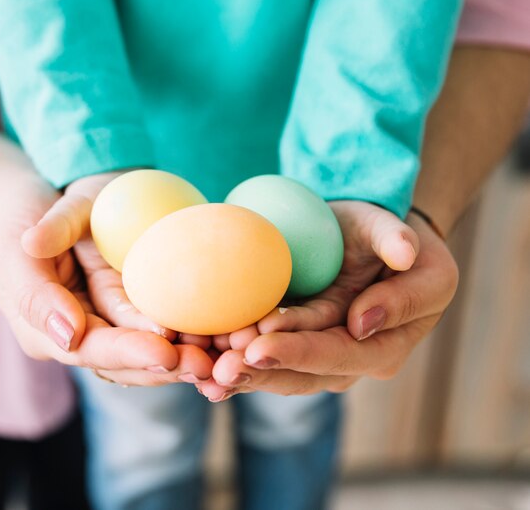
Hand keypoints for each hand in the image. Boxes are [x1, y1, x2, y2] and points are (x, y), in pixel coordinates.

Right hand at [0, 173, 213, 384]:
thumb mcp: (18, 240)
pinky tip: (217, 335)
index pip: (88, 348)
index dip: (127, 353)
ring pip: (145, 347)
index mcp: (43, 328)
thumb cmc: (25, 215)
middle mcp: (78, 332)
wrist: (44, 198)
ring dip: (182, 355)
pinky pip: (158, 321)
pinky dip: (186, 331)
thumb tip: (67, 334)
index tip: (164, 352)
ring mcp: (107, 317)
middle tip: (204, 365)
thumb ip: (35, 287)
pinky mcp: (129, 301)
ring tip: (218, 357)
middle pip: (123, 360)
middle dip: (163, 365)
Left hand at [199, 202, 457, 400]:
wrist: (369, 236)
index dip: (302, 352)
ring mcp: (321, 350)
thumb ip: (396, 262)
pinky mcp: (295, 339)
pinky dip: (236, 359)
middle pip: (305, 374)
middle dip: (261, 370)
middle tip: (221, 367)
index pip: (342, 353)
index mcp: (387, 343)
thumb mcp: (407, 242)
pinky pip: (266, 353)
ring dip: (242, 372)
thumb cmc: (392, 237)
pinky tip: (203, 365)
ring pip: (280, 371)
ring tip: (205, 368)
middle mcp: (352, 357)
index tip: (261, 344)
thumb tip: (367, 315)